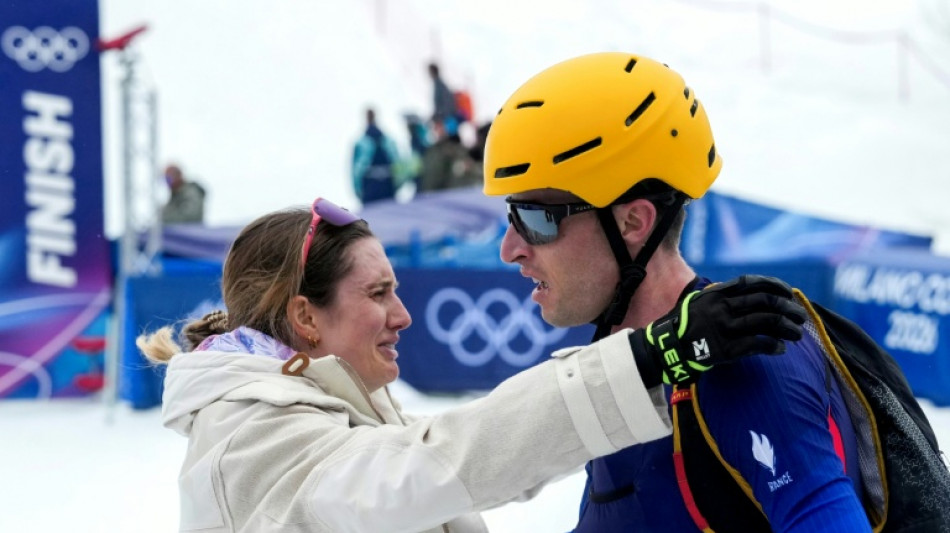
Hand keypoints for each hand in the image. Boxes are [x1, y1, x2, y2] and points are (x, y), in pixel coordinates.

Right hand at [630, 275, 806, 385]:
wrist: (669, 347)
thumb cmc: (688, 323)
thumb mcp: (702, 301)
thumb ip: (725, 296)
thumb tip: (756, 295)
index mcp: (718, 294)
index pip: (755, 283)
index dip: (776, 286)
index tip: (790, 294)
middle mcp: (723, 308)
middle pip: (766, 303)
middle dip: (789, 309)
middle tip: (800, 316)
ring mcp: (724, 328)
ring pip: (766, 323)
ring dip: (787, 329)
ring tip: (797, 334)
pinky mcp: (725, 349)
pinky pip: (756, 345)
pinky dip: (773, 347)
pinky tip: (781, 349)